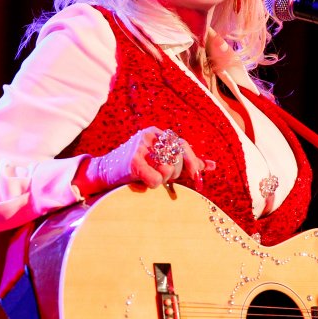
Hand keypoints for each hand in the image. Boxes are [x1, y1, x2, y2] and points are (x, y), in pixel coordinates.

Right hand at [76, 126, 213, 194]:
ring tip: (150, 177)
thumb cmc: (137, 167)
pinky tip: (143, 183)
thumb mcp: (161, 160)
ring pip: (168, 169)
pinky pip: (155, 179)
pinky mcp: (132, 162)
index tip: (197, 179)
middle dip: (175, 173)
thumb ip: (186, 161)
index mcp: (157, 133)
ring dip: (162, 179)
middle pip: (177, 158)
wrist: (104, 173)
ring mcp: (139, 147)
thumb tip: (213, 165)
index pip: (183, 145)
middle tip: (163, 177)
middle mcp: (149, 136)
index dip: (193, 162)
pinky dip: (152, 185)